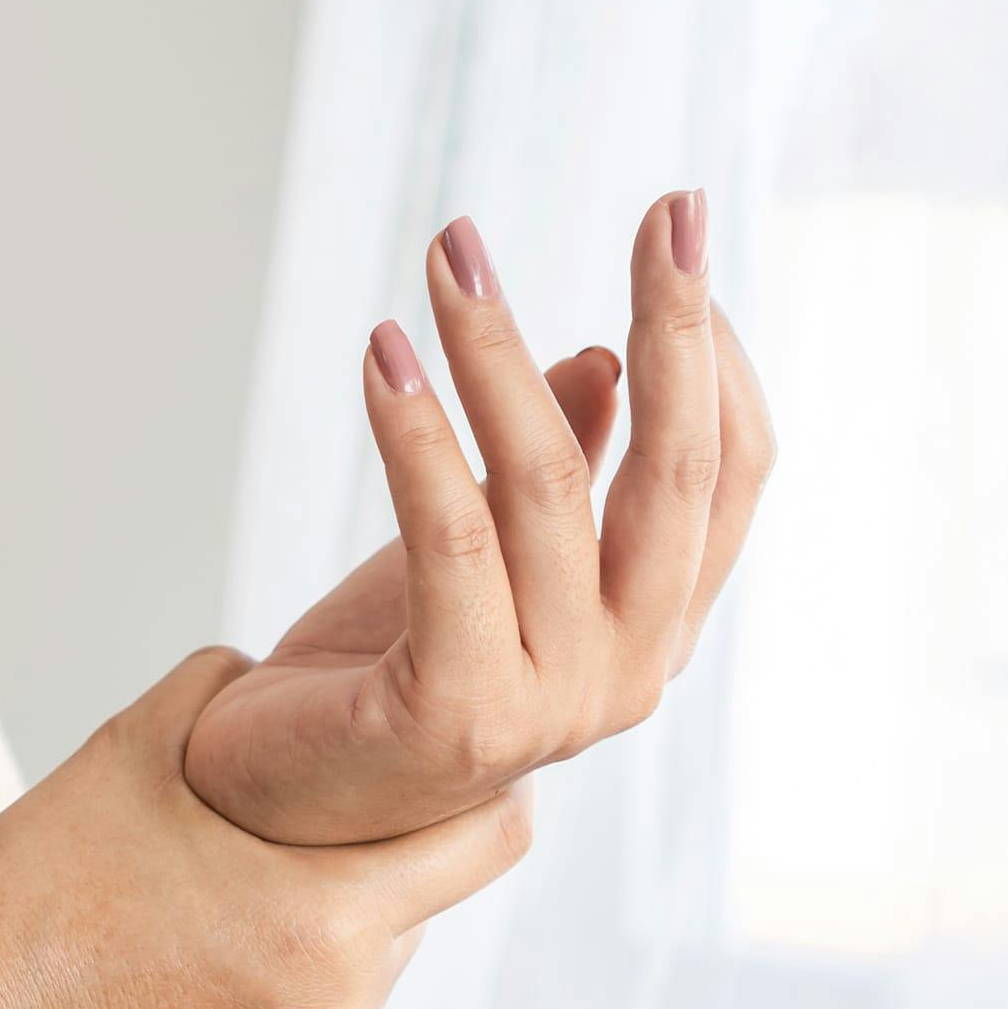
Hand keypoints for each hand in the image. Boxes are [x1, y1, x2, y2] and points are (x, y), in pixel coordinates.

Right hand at [0, 647, 532, 1008]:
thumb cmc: (38, 879)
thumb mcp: (137, 740)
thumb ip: (240, 685)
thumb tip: (299, 673)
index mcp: (328, 917)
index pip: (492, 838)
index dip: (481, 785)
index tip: (447, 755)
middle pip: (424, 904)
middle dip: (382, 856)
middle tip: (307, 817)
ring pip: (372, 970)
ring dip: (332, 926)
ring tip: (236, 893)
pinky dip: (290, 992)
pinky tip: (208, 961)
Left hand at [184, 193, 775, 844]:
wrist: (278, 800)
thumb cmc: (387, 668)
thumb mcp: (485, 553)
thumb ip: (562, 474)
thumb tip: (606, 359)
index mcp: (653, 629)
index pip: (729, 475)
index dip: (717, 352)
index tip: (678, 236)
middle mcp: (630, 672)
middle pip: (676, 475)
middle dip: (674, 326)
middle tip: (664, 208)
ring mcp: (554, 704)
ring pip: (547, 487)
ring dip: (494, 351)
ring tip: (448, 256)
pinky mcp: (460, 712)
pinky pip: (450, 537)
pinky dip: (416, 433)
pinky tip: (384, 353)